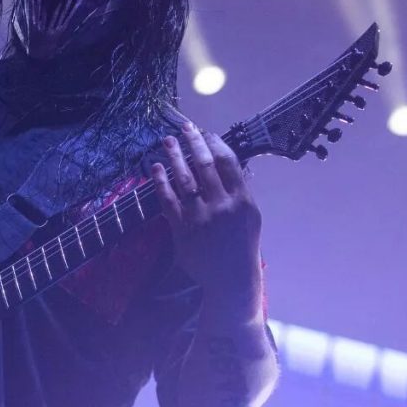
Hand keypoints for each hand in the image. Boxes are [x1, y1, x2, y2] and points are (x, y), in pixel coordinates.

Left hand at [151, 123, 262, 318]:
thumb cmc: (242, 245)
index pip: (228, 162)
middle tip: (184, 127)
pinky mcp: (182, 229)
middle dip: (194, 142)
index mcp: (242, 200)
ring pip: (185, 179)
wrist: (231, 279)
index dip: (215, 143)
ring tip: (167, 141)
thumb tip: (229, 163)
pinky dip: (160, 181)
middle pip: (204, 165)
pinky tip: (156, 167)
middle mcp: (221, 206)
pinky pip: (168, 199)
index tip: (206, 132)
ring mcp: (200, 217)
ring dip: (175, 156)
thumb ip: (240, 190)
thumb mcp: (250, 216)